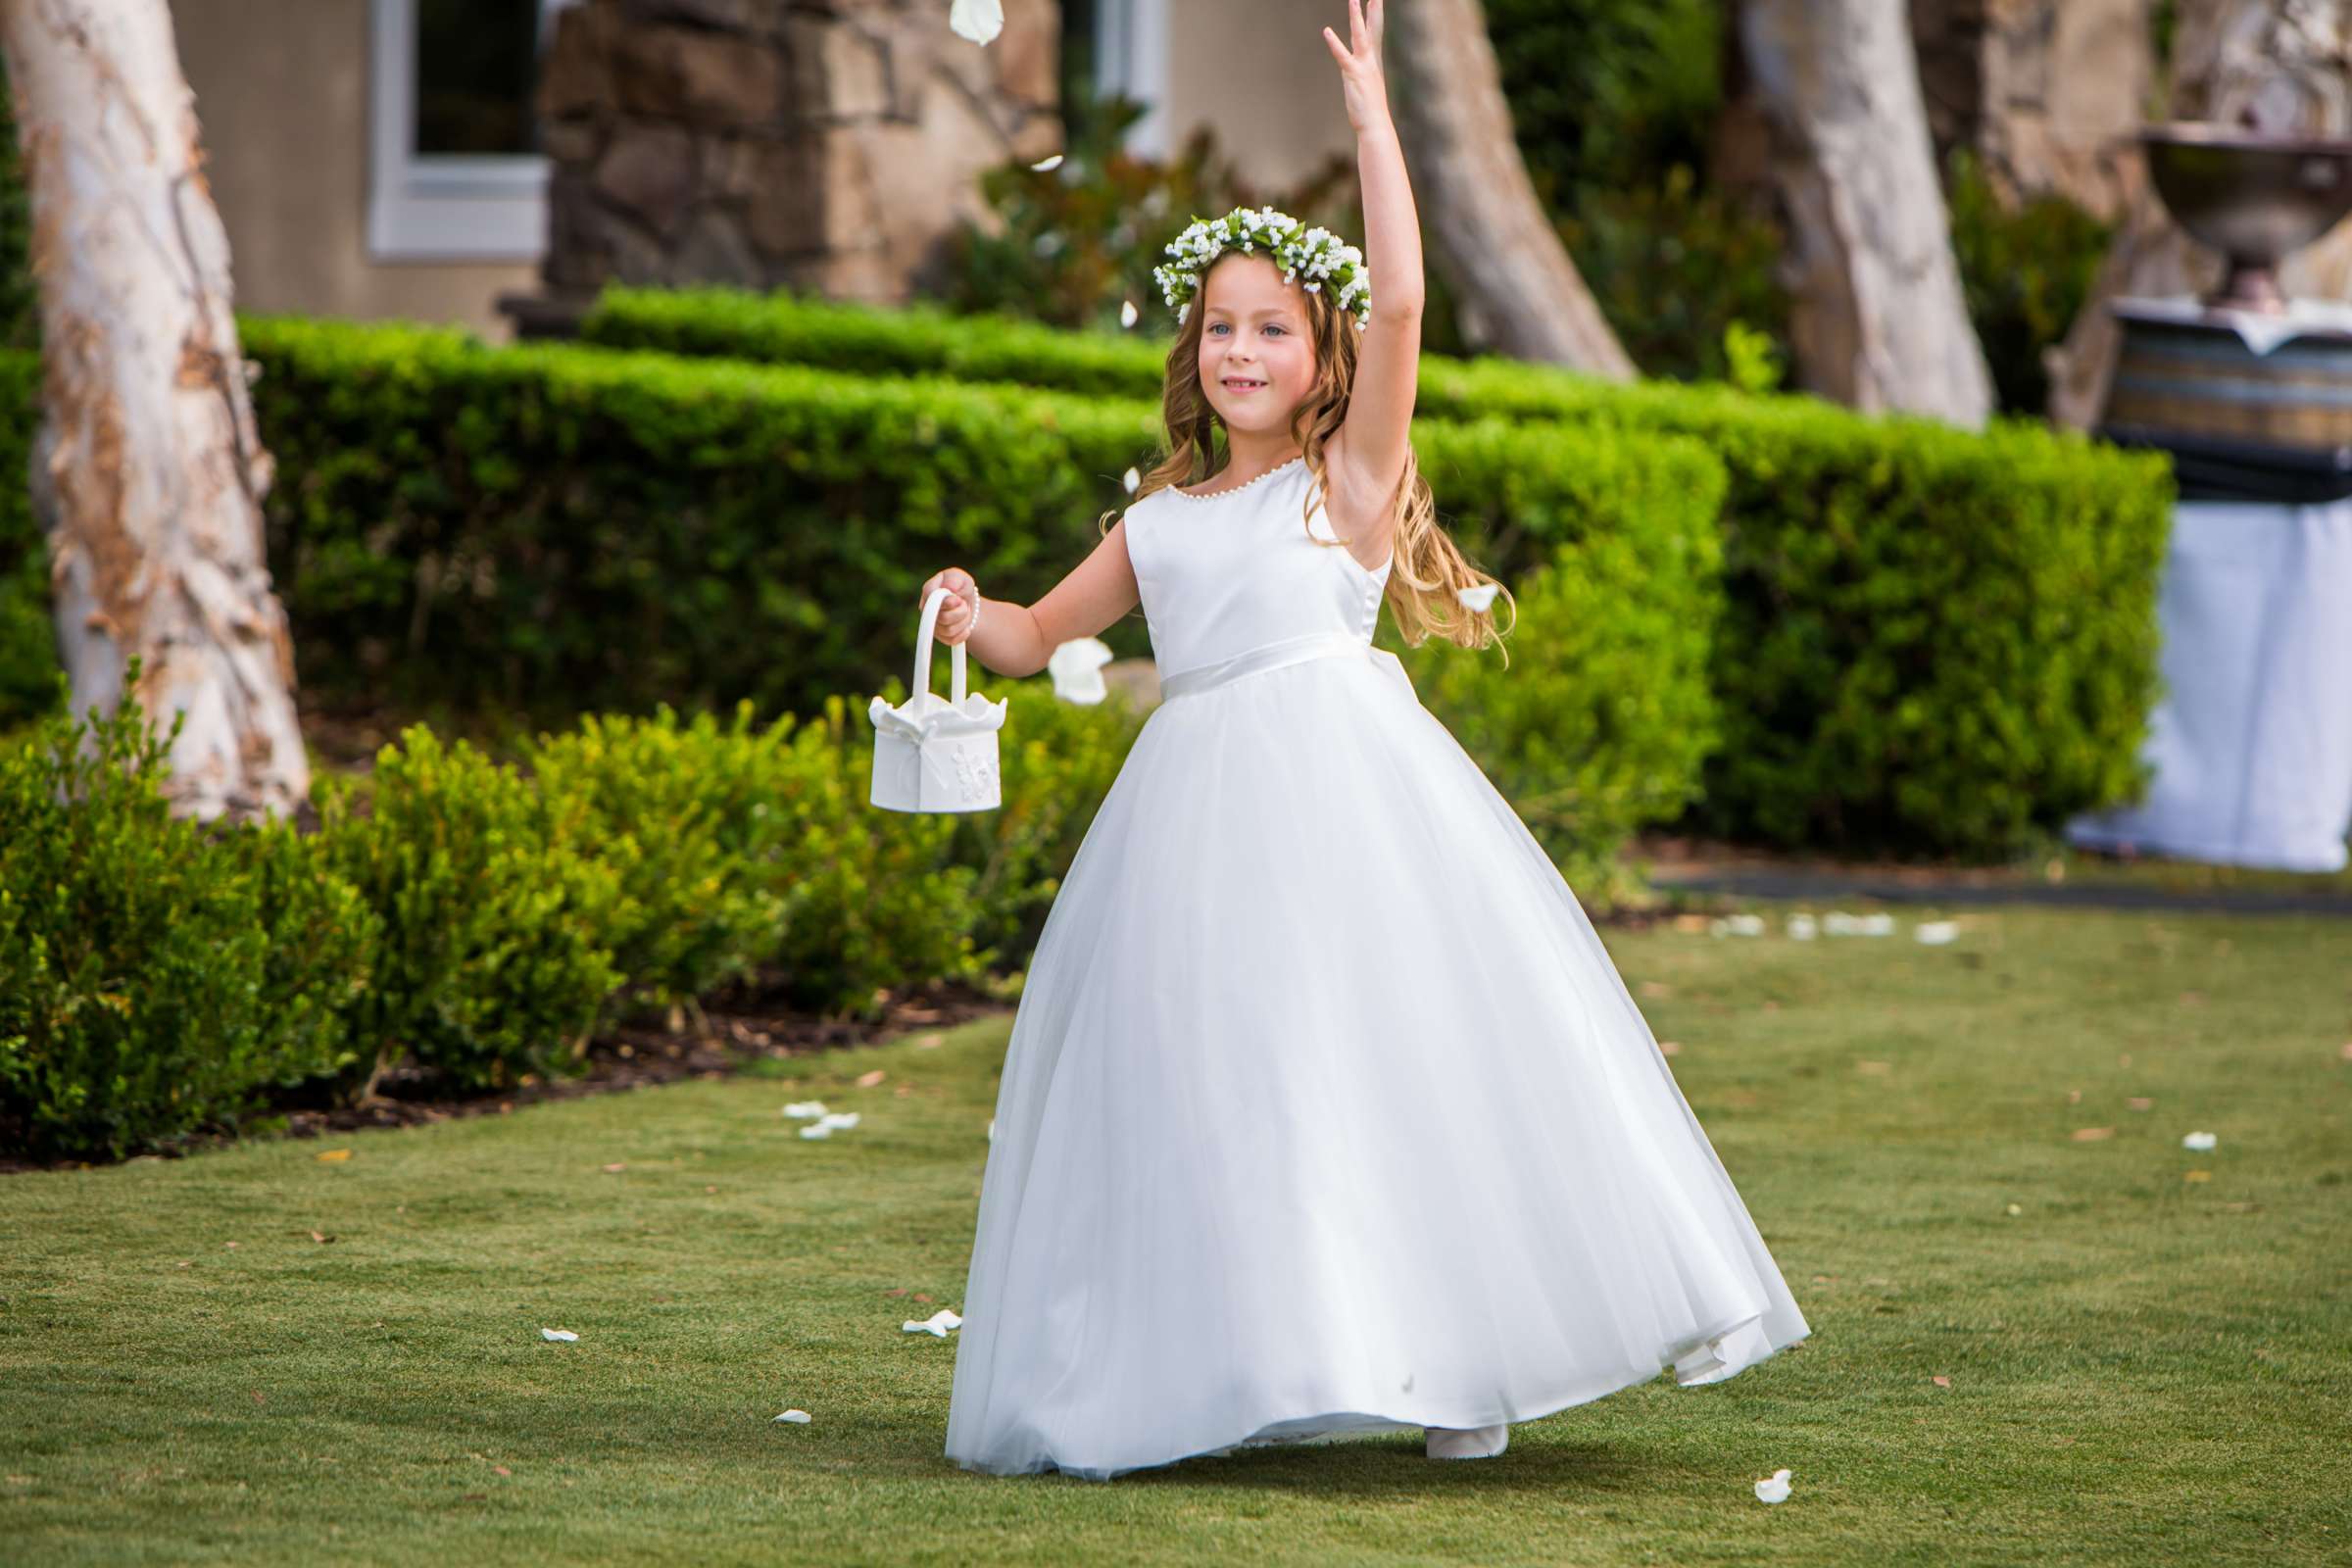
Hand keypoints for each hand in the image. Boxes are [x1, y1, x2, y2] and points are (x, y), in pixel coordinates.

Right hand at [919, 567, 981, 645]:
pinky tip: (965, 625)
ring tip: (965, 612)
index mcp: (929, 590)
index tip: (958, 599)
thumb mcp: (962, 578)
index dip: (947, 601)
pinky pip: (952, 640)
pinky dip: (964, 633)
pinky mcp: (940, 637)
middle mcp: (926, 609)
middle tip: (964, 604)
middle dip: (960, 611)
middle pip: (942, 617)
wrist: (968, 604)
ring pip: (949, 630)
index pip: (931, 599)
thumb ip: (954, 579)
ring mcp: (932, 624)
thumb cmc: (962, 588)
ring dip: (964, 621)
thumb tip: (949, 588)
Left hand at [1321, 0, 1390, 131]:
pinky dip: (1334, 43)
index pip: (1376, 34)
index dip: (1376, 16)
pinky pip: (1342, 56)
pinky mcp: (1353, 74)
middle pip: (1373, 30)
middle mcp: (1371, 61)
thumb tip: (1357, 75)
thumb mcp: (1366, 88)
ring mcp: (1364, 66)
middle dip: (1373, 10)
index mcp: (1374, 63)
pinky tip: (1327, 31)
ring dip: (1357, 18)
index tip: (1376, 0)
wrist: (1375, 125)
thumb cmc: (1370, 111)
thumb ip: (1361, 77)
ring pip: (1360, 36)